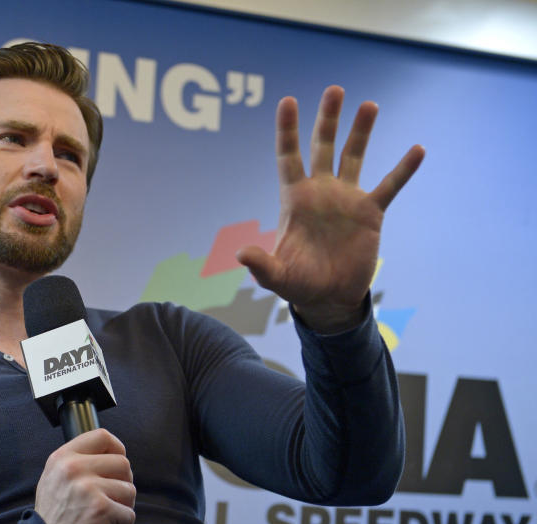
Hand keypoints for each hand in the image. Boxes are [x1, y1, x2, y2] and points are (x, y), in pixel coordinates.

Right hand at [35, 429, 135, 523]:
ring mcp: (88, 487)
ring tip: (103, 520)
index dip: (117, 449)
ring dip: (123, 509)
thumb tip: (114, 454)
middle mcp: (74, 468)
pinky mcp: (101, 509)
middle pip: (123, 463)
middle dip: (123, 485)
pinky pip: (129, 515)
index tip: (117, 467)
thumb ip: (78, 463)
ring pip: (130, 490)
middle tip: (108, 502)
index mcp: (62, 457)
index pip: (102, 436)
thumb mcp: (55, 479)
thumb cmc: (54, 518)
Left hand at [236, 85, 424, 332]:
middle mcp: (321, 192)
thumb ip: (261, 264)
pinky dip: (403, 169)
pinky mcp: (371, 213)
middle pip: (322, 147)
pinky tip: (417, 149)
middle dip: (327, 119)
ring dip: (361, 131)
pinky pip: (389, 185)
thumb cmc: (298, 284)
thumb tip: (241, 255)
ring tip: (369, 105)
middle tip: (334, 90)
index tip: (287, 101)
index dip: (288, 130)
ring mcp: (346, 199)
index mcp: (295, 199)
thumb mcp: (277, 276)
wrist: (329, 297)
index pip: (288, 157)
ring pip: (353, 157)